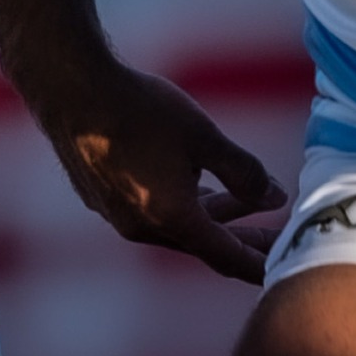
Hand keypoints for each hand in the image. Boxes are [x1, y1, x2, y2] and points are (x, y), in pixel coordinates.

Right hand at [30, 55, 287, 282]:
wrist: (70, 88)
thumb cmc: (138, 109)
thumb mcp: (204, 136)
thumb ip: (243, 172)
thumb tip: (275, 196)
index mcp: (172, 219)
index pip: (227, 256)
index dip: (260, 262)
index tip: (286, 268)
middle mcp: (142, 227)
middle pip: (202, 243)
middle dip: (241, 238)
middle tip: (275, 233)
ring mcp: (117, 214)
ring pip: (174, 226)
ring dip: (210, 217)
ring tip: (240, 204)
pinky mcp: (100, 196)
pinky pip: (149, 211)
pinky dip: (178, 204)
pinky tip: (188, 181)